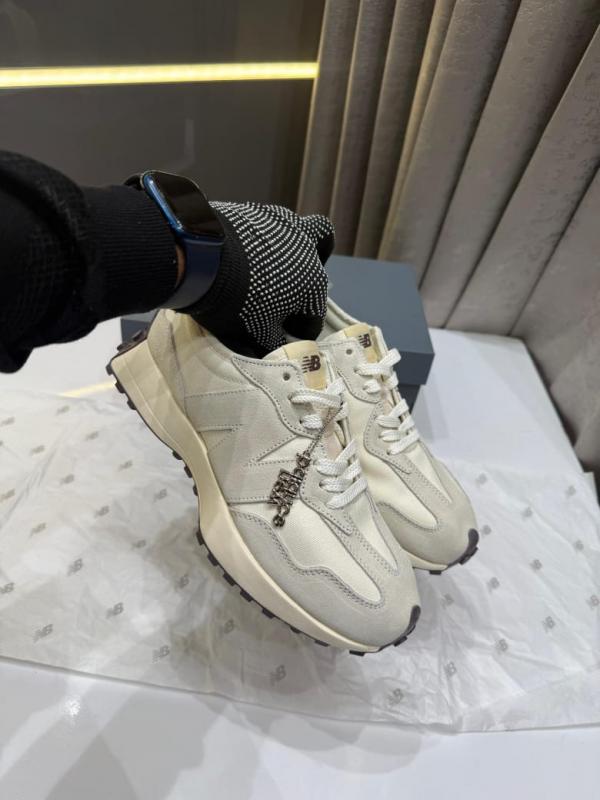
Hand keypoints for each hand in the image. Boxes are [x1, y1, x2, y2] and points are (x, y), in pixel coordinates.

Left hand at [186, 202, 334, 354]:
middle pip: (321, 255)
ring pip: (297, 230)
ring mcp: (279, 223)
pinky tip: (240, 251)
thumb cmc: (236, 302)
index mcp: (312, 282)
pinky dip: (259, 240)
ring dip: (288, 249)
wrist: (199, 255)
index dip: (299, 332)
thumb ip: (274, 342)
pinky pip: (265, 225)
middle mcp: (305, 247)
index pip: (313, 317)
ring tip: (264, 266)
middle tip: (288, 290)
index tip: (282, 336)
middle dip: (310, 273)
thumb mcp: (256, 334)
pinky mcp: (253, 209)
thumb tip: (278, 346)